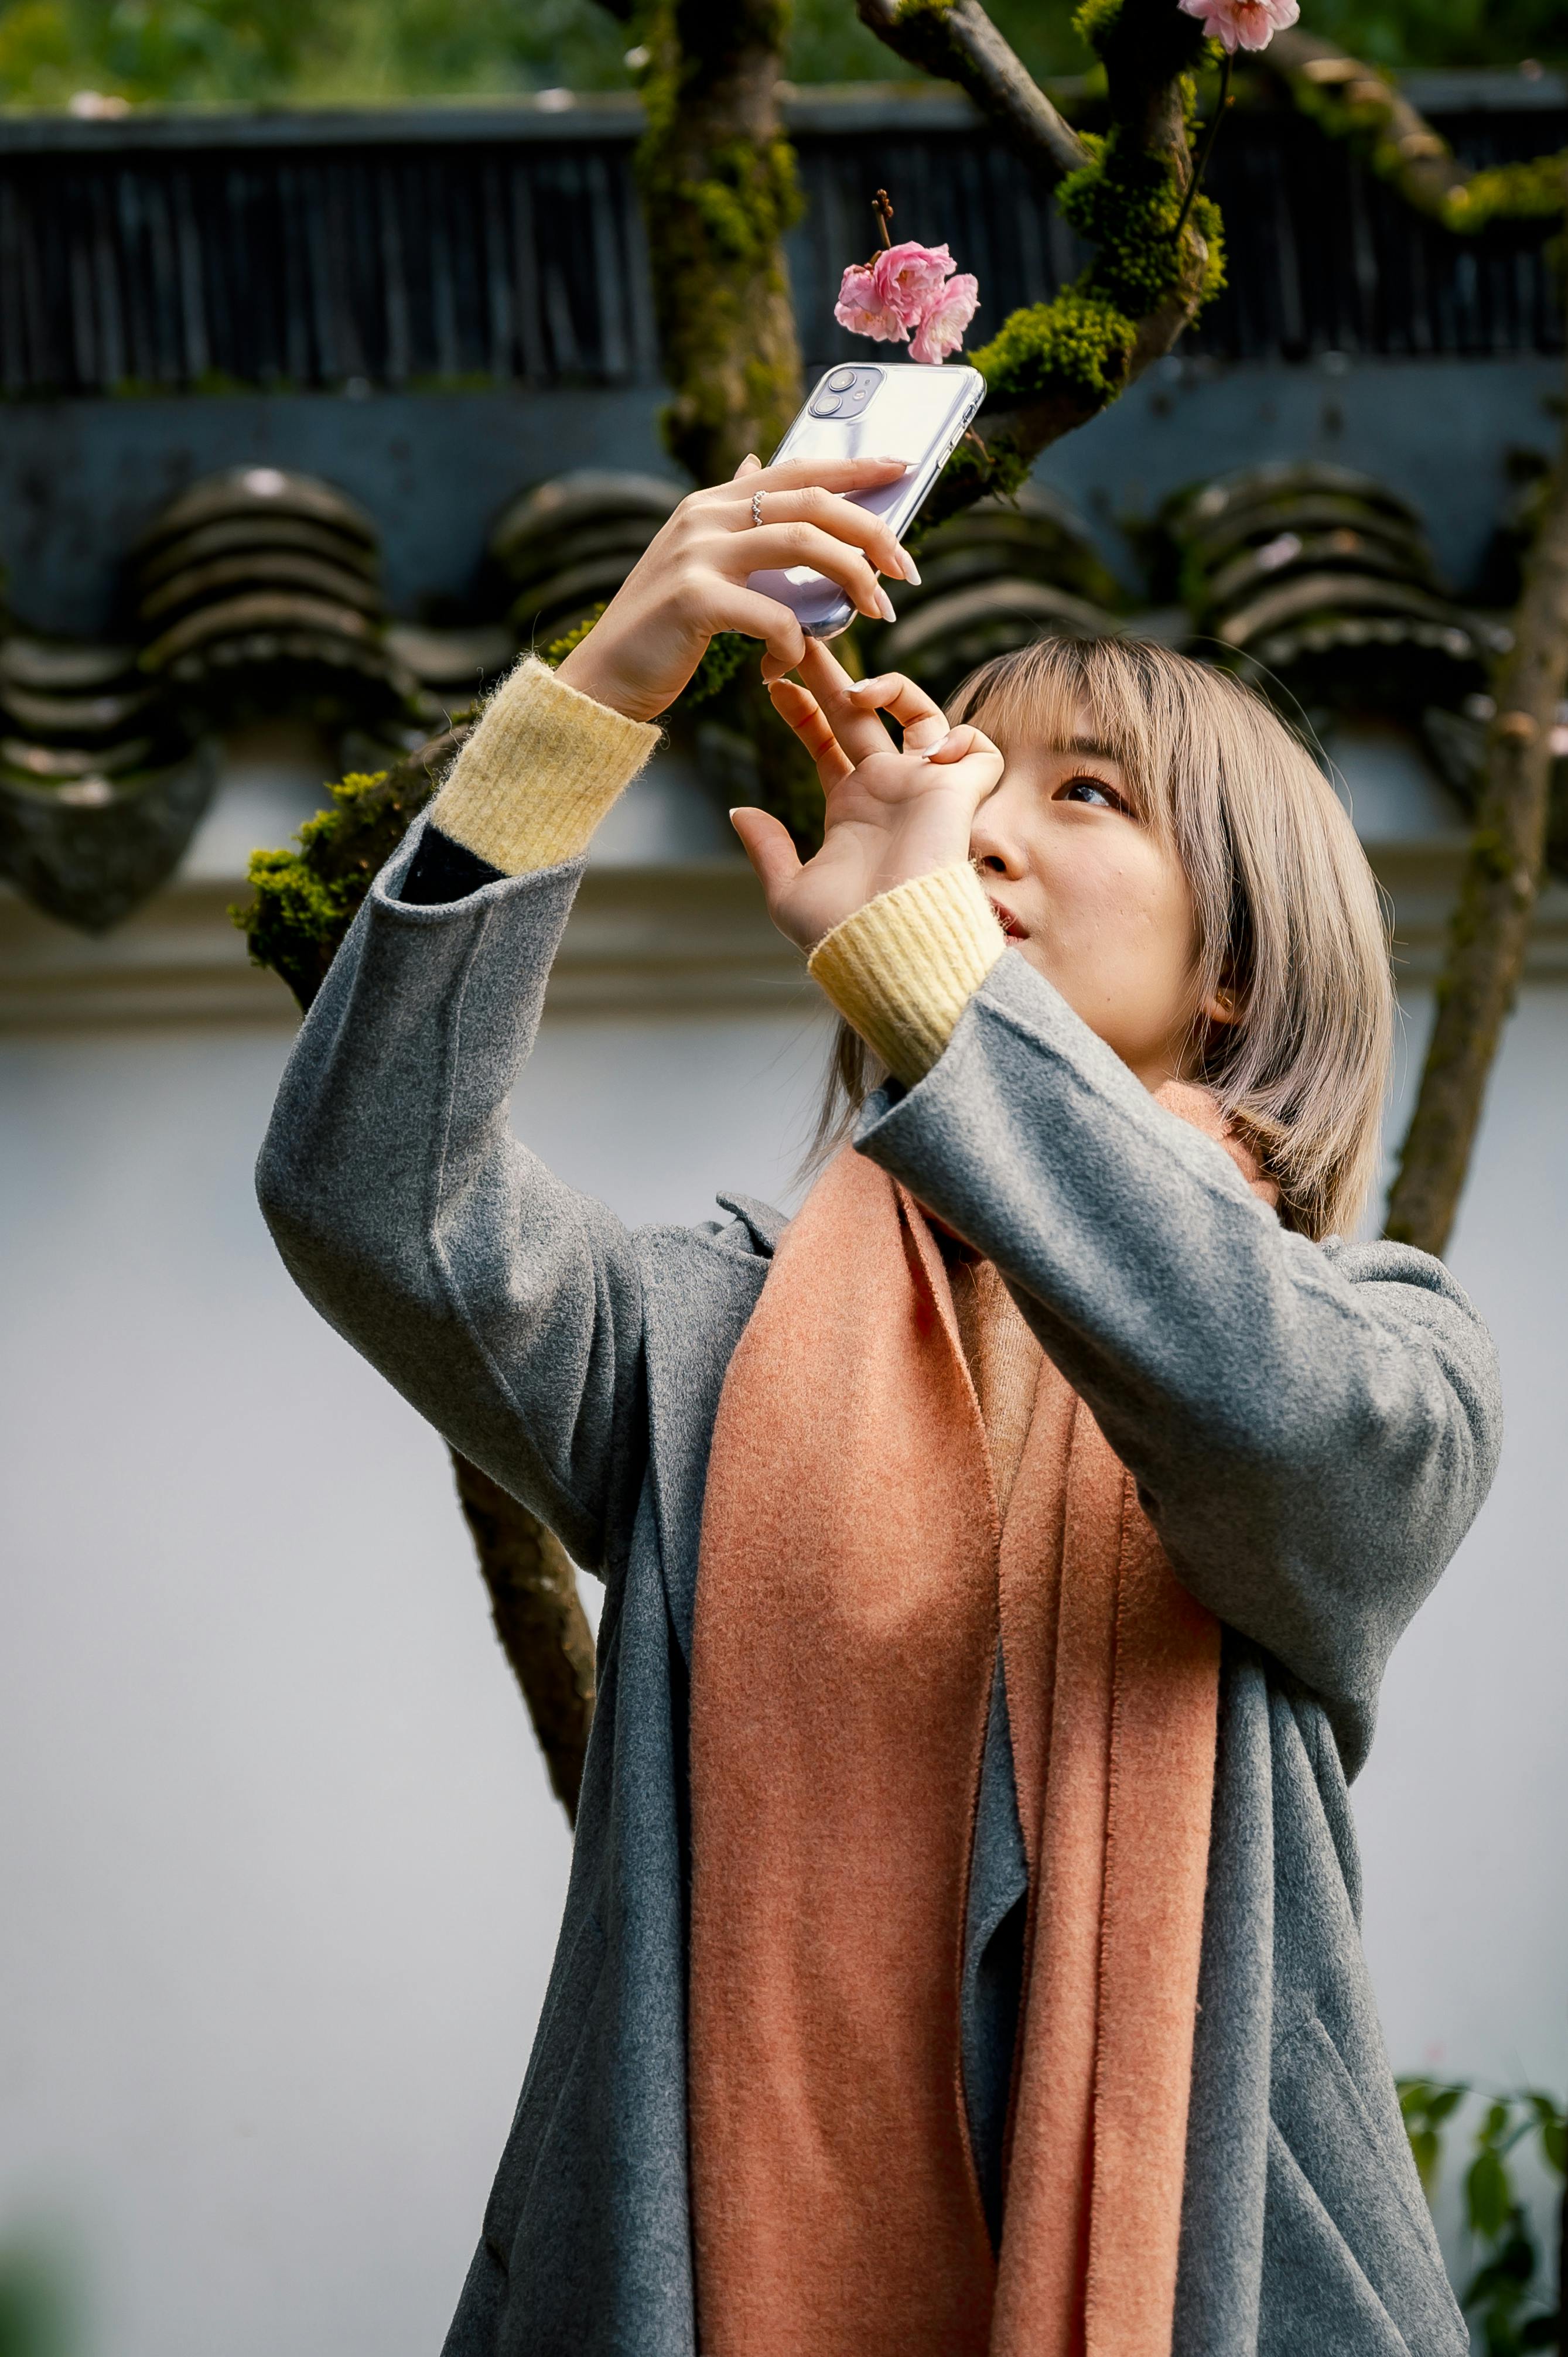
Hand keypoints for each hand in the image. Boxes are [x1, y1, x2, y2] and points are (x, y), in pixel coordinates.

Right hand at [555, 453, 918, 722]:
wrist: (600, 681)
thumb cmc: (660, 632)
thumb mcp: (695, 560)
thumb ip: (732, 518)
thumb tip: (756, 466)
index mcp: (712, 504)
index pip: (797, 470)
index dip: (854, 467)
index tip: (902, 468)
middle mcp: (705, 517)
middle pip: (812, 502)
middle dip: (871, 532)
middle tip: (905, 570)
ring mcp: (697, 555)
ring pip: (802, 544)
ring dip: (852, 577)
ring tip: (877, 610)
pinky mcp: (692, 600)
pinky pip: (773, 614)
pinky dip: (794, 641)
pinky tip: (787, 663)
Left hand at [730, 641, 1003, 951]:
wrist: (889, 945)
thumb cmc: (841, 930)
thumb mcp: (788, 891)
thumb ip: (767, 849)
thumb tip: (739, 811)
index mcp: (851, 807)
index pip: (827, 743)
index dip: (802, 711)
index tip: (772, 684)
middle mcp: (889, 790)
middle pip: (862, 714)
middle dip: (832, 674)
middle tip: (801, 639)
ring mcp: (925, 788)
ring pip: (920, 714)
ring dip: (891, 688)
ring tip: (856, 692)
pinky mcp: (961, 793)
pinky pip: (978, 747)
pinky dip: (960, 735)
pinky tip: (927, 750)